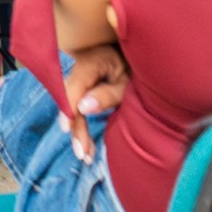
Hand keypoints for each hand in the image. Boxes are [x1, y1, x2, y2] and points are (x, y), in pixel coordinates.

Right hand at [65, 45, 129, 159]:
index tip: (66, 128)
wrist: (145, 56)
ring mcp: (83, 81)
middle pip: (71, 100)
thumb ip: (106, 95)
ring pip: (75, 107)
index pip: (73, 86)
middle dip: (75, 128)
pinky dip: (84, 126)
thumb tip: (83, 109)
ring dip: (79, 131)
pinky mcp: (87, 90)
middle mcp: (81, 72)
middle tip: (82, 153)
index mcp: (90, 64)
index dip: (67, 107)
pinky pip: (81, 108)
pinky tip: (87, 146)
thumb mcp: (127, 83)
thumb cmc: (138, 68)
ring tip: (85, 156)